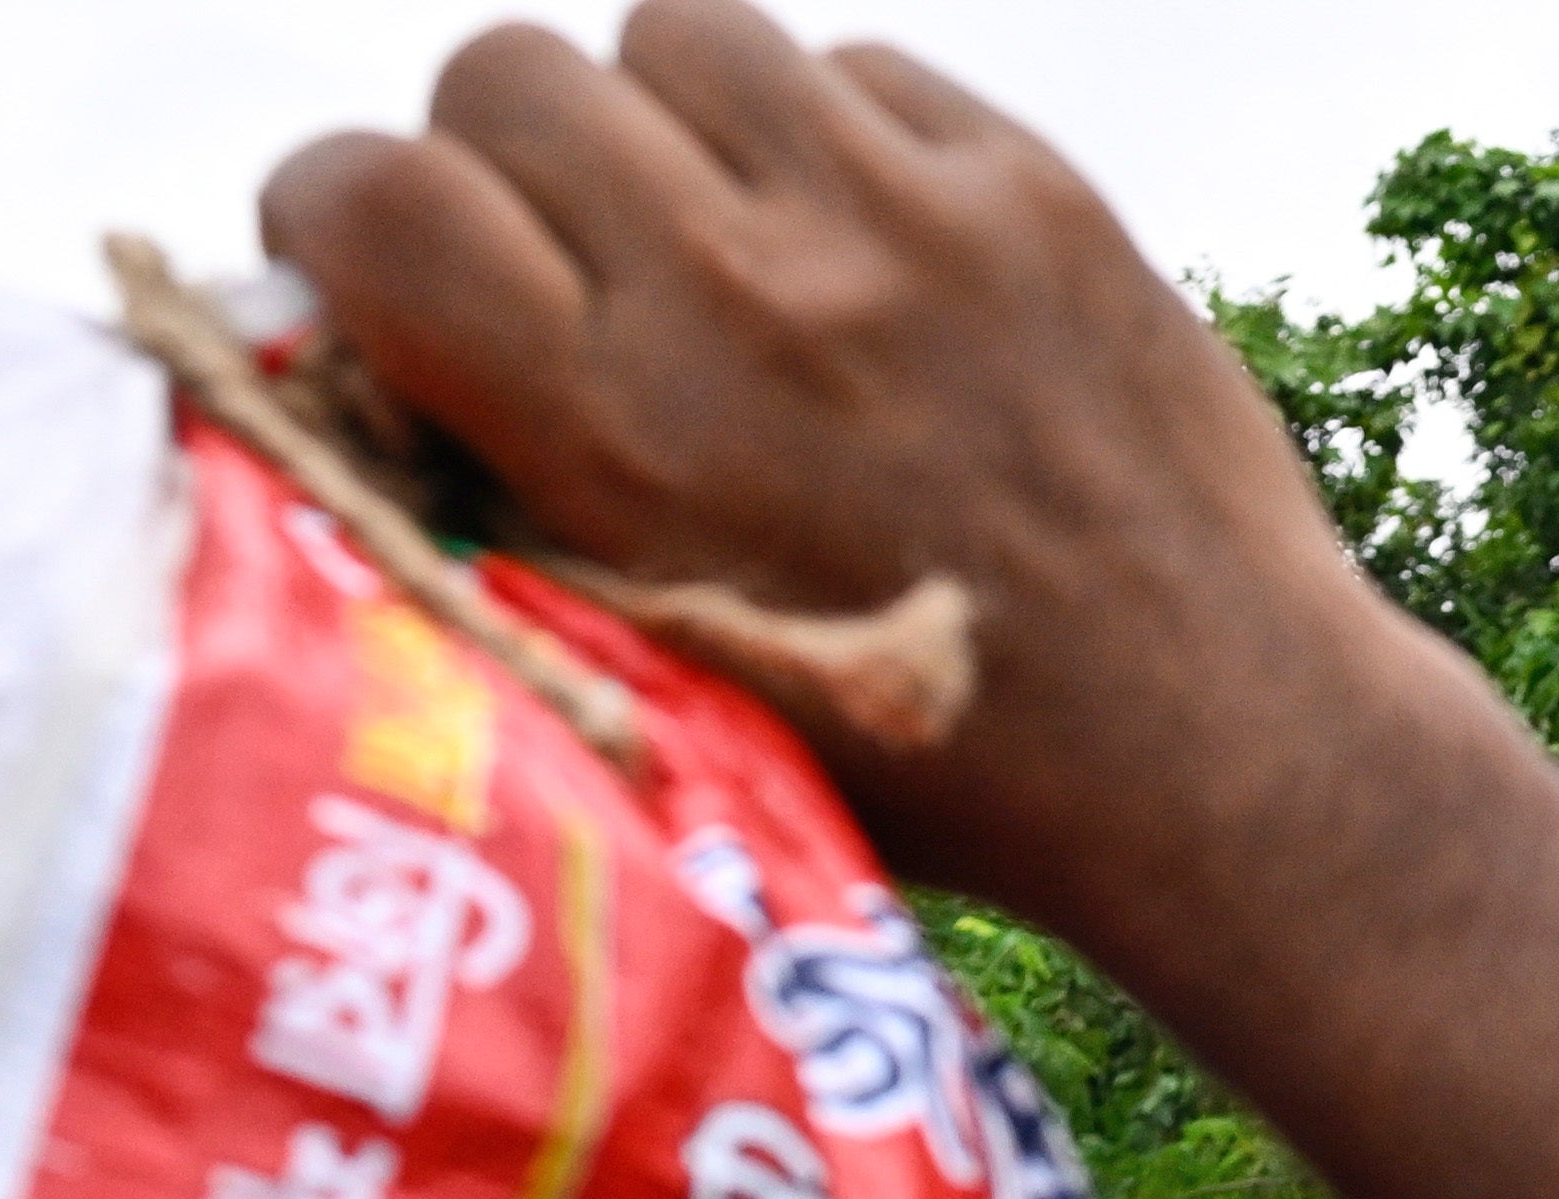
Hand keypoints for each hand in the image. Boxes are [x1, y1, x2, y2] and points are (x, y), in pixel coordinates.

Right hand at [263, 0, 1401, 932]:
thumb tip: (351, 365)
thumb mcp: (671, 680)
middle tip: (567, 262)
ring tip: (720, 239)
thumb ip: (508, 510)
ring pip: (679, 34)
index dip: (340, 213)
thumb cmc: (934, 764)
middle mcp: (748, 301)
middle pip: (508, 76)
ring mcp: (901, 224)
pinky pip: (855, 70)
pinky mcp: (1032, 190)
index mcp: (623, 437)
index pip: (373, 195)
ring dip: (668, 120)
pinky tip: (867, 262)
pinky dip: (832, 140)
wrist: (1218, 755)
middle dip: (503, 160)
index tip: (378, 269)